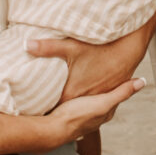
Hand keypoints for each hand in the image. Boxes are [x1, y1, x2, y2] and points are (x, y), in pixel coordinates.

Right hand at [24, 77, 141, 148]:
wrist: (53, 130)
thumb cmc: (77, 115)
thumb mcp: (103, 102)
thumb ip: (122, 92)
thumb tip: (143, 82)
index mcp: (106, 112)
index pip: (118, 94)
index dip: (120, 81)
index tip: (121, 67)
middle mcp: (97, 117)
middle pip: (105, 98)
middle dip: (106, 86)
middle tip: (106, 69)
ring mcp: (83, 118)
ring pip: (91, 100)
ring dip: (92, 91)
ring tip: (90, 78)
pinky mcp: (70, 115)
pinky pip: (79, 103)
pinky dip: (80, 95)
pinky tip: (75, 90)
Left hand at [27, 21, 152, 98]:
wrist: (128, 51)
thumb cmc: (101, 50)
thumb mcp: (72, 47)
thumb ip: (48, 48)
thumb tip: (26, 45)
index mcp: (73, 92)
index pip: (51, 106)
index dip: (39, 108)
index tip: (28, 109)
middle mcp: (85, 100)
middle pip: (63, 109)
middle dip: (51, 108)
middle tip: (35, 108)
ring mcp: (97, 99)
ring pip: (77, 107)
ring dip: (68, 107)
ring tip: (55, 108)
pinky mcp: (106, 96)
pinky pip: (90, 102)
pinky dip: (83, 102)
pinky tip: (77, 99)